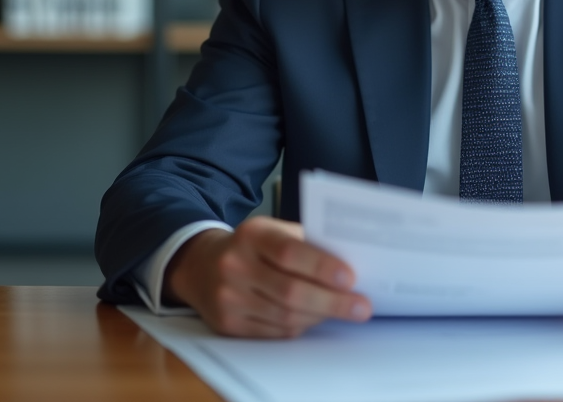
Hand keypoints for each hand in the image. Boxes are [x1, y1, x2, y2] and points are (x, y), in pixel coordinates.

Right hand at [164, 216, 371, 337]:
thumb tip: (350, 262)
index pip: (289, 252)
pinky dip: (300, 327)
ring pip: (284, 316)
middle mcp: (235, 265)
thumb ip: (306, 242)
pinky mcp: (227, 324)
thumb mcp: (274, 230)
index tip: (350, 278)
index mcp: (252, 235)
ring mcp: (228, 297)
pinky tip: (316, 318)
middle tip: (361, 307)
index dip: (321, 266)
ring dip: (320, 316)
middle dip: (331, 301)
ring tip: (345, 312)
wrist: (201, 265)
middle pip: (289, 291)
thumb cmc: (253, 246)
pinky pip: (274, 332)